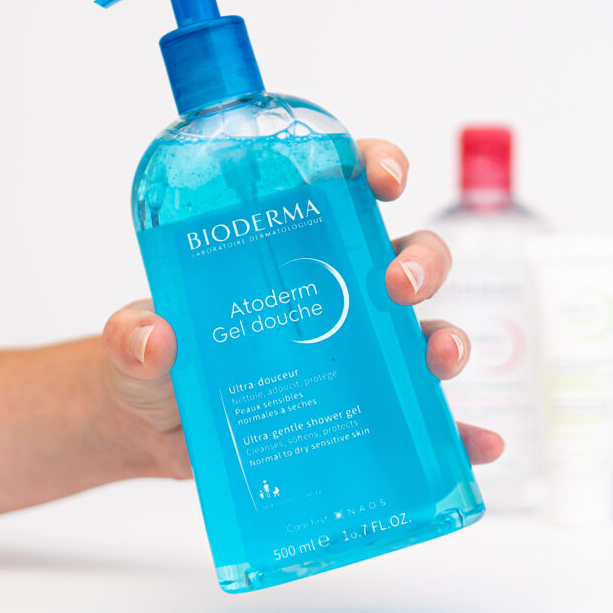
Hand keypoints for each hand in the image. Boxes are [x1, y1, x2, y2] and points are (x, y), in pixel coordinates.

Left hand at [96, 138, 503, 479]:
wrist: (152, 431)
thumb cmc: (151, 364)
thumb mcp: (133, 345)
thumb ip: (133, 336)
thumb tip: (154, 335)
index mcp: (292, 247)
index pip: (347, 187)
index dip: (376, 167)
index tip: (383, 176)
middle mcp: (339, 292)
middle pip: (406, 257)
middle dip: (420, 262)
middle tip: (396, 285)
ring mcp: (358, 353)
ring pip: (425, 330)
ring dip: (446, 339)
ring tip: (437, 359)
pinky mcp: (365, 412)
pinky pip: (424, 420)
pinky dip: (458, 430)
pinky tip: (479, 445)